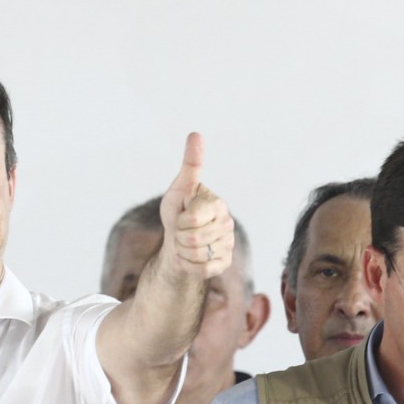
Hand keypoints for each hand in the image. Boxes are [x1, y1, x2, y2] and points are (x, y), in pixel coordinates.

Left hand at [157, 134, 232, 282]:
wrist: (176, 241)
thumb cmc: (178, 213)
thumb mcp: (179, 188)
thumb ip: (190, 164)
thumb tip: (196, 134)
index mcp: (218, 204)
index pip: (193, 219)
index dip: (180, 220)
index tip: (182, 215)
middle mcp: (227, 223)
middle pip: (193, 239)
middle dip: (179, 237)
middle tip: (181, 231)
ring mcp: (228, 244)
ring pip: (196, 254)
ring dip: (182, 251)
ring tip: (185, 243)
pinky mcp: (224, 263)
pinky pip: (202, 269)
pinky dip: (188, 265)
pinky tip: (190, 257)